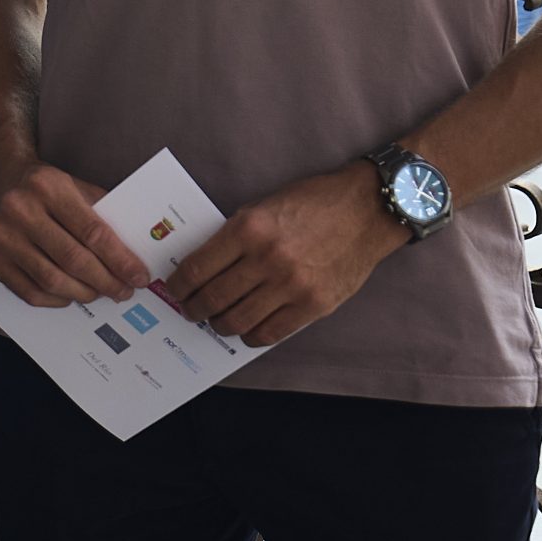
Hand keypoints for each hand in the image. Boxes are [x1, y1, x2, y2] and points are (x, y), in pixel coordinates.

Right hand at [0, 154, 150, 307]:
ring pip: (52, 280)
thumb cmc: (43, 185)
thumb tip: (133, 254)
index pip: (93, 232)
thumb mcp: (74, 185)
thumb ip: (101, 214)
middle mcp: (20, 210)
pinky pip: (29, 292)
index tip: (139, 277)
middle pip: (74, 260)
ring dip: (83, 293)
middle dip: (106, 282)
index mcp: (48, 187)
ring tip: (100, 293)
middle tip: (124, 291)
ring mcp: (2, 236)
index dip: (120, 260)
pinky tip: (70, 295)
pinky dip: (55, 300)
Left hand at [165, 163, 410, 347]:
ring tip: (217, 322)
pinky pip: (272, 332)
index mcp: (248, 228)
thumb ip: (235, 237)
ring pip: (239, 320)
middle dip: (194, 309)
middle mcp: (266, 258)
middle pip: (214, 297)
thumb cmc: (312, 203)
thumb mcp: (263, 207)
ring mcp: (291, 285)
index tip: (174, 291)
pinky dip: (252, 336)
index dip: (179, 285)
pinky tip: (247, 332)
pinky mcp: (315, 304)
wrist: (366, 209)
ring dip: (220, 325)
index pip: (197, 268)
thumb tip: (204, 267)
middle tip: (190, 311)